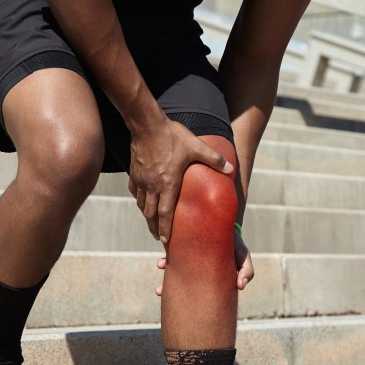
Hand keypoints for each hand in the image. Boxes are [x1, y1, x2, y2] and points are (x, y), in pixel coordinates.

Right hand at [127, 120, 233, 243]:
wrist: (146, 124)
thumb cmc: (172, 136)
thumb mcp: (196, 147)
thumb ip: (214, 159)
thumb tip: (231, 168)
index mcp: (168, 183)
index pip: (165, 213)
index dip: (165, 228)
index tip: (165, 241)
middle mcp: (152, 185)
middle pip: (151, 214)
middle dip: (154, 228)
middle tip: (159, 238)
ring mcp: (141, 179)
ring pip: (142, 204)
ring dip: (147, 216)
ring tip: (151, 223)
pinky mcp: (134, 172)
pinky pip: (135, 191)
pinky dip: (139, 199)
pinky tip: (143, 201)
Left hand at [155, 229, 253, 295]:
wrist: (226, 220)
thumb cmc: (235, 243)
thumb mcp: (243, 256)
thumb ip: (246, 271)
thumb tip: (241, 287)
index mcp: (206, 274)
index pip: (194, 288)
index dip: (185, 295)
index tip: (177, 304)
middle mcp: (194, 266)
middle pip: (179, 279)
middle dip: (167, 287)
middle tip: (158, 292)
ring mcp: (187, 253)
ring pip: (173, 263)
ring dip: (165, 266)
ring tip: (161, 265)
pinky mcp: (183, 239)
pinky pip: (172, 248)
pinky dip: (168, 251)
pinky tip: (164, 253)